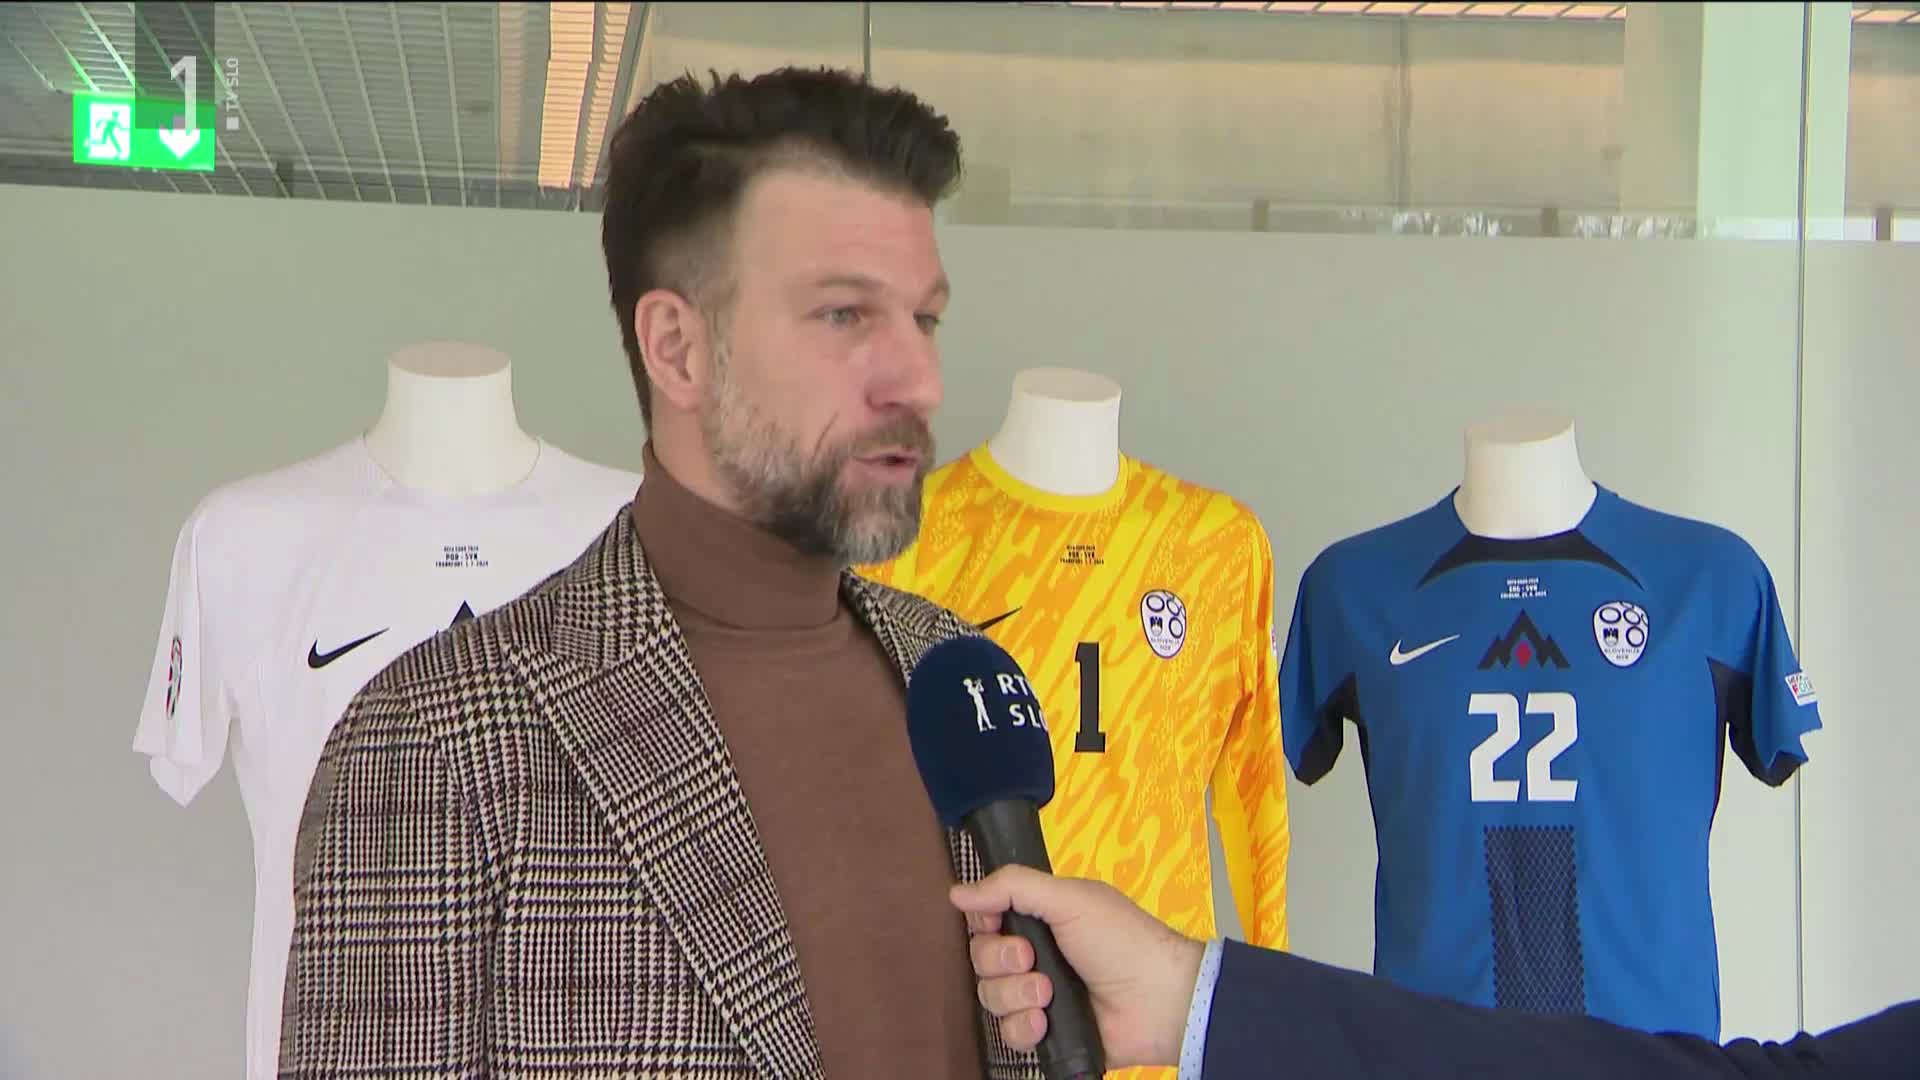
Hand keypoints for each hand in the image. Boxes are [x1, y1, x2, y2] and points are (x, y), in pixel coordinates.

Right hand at [950, 866, 1205, 1069]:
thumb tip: (957, 891)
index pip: (986, 920)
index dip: (983, 923)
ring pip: (991, 996)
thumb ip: (1014, 886)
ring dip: (1015, 994)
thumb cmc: (1119, 939)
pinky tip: (1045, 1021)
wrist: (1160, 1000)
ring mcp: (1038, 997)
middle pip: (981, 958)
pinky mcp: (1045, 1033)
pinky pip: (1008, 1033)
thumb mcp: (1071, 898)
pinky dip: (1023, 1027)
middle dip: (1001, 959)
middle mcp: (1034, 956)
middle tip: (1032, 959)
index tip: (995, 923)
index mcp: (1040, 919)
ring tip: (1048, 994)